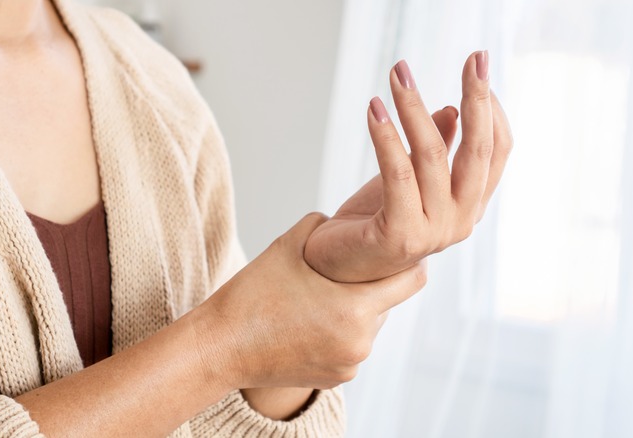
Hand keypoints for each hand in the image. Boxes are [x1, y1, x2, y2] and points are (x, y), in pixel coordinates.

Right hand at [198, 213, 426, 389]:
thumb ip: (325, 225)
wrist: (220, 348)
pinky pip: (352, 347)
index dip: (409, 261)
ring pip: (370, 326)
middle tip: (348, 272)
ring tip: (323, 298)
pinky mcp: (337, 379)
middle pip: (388, 303)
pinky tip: (312, 321)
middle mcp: (360, 341)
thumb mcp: (288, 245)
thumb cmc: (252, 295)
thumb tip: (346, 219)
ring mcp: (350, 364)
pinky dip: (341, 333)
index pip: (412, 280)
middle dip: (373, 286)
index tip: (397, 250)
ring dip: (356, 311)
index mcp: (355, 308)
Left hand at [304, 51, 512, 281]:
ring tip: (397, 74)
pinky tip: (374, 108)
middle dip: (477, 98)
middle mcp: (461, 220)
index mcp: (470, 205)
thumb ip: (437, 151)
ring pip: (432, 155)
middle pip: (478, 151)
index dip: (492, 108)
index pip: (496, 151)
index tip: (479, 67)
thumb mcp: (410, 179)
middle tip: (474, 57)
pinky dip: (386, 136)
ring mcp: (434, 232)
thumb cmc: (374, 220)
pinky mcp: (401, 235)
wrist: (336, 267)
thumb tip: (453, 110)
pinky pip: (397, 173)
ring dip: (413, 107)